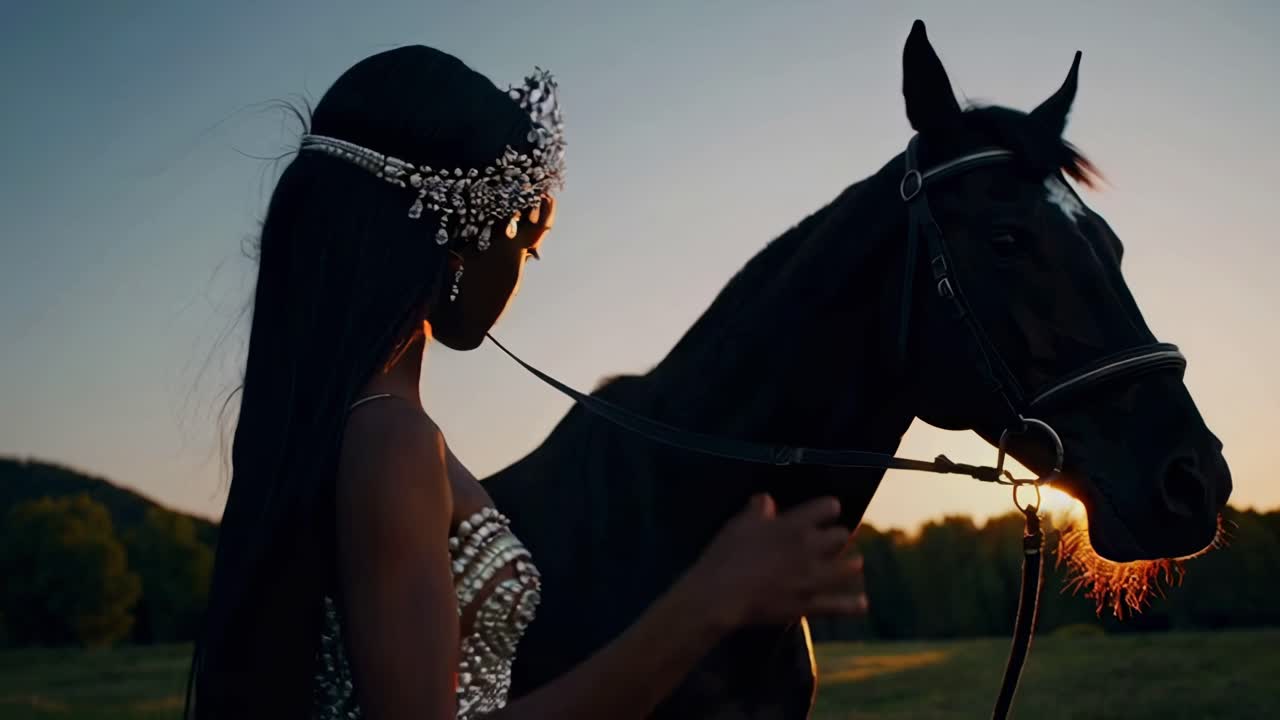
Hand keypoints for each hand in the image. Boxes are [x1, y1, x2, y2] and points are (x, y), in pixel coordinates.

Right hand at [689, 494, 865, 629]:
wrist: (721, 594)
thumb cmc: (727, 555)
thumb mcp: (740, 524)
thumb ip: (758, 509)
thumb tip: (767, 500)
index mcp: (794, 525)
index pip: (827, 507)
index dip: (829, 508)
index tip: (829, 511)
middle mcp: (810, 548)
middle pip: (842, 536)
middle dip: (840, 536)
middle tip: (837, 539)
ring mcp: (813, 578)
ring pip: (848, 568)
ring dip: (851, 565)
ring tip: (854, 564)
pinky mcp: (809, 604)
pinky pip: (838, 605)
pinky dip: (852, 605)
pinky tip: (863, 604)